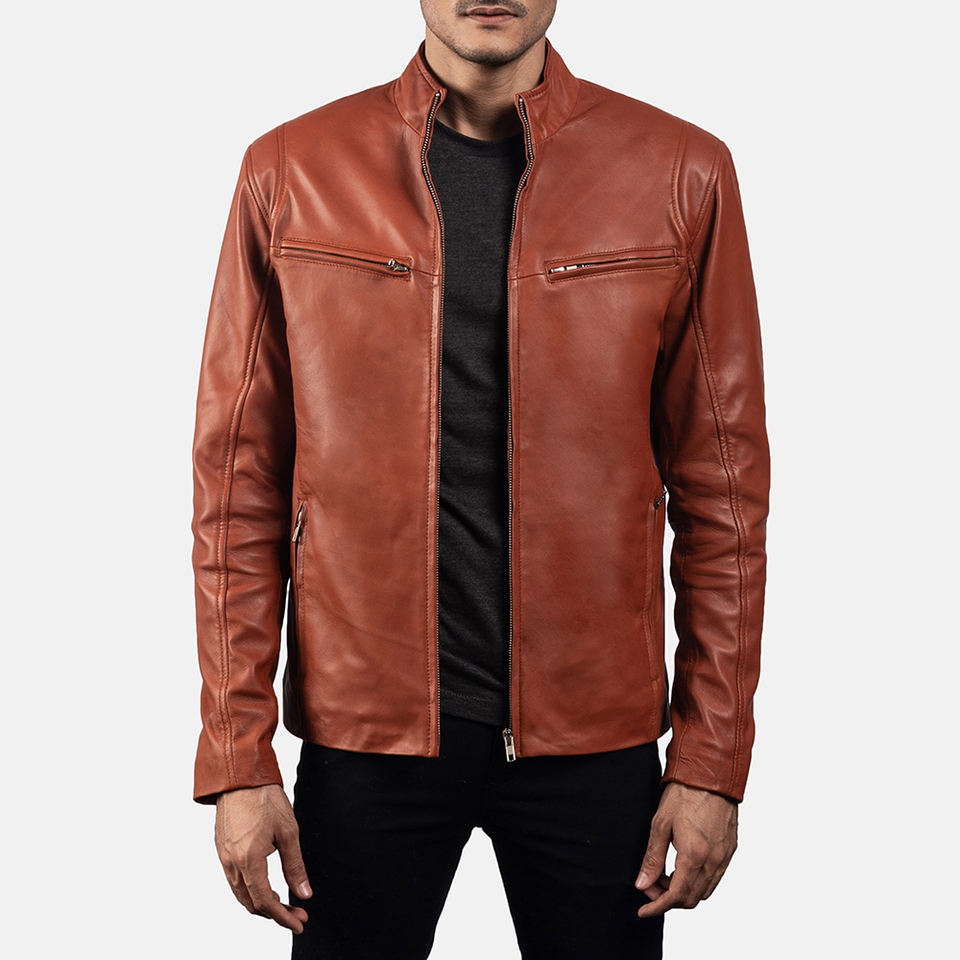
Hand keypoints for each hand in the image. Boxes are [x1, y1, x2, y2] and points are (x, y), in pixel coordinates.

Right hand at [214, 784, 312, 932]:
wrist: (240, 775)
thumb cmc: (265, 798)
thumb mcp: (288, 831)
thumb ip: (295, 866)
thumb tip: (304, 893)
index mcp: (248, 860)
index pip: (265, 902)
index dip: (283, 917)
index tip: (300, 922)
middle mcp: (232, 863)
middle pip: (251, 903)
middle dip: (275, 913)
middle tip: (298, 913)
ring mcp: (224, 857)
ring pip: (241, 894)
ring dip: (262, 903)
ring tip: (285, 902)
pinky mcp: (222, 849)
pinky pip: (234, 881)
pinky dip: (251, 890)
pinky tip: (266, 884)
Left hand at [634, 782, 737, 917]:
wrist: (712, 773)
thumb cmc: (684, 793)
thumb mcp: (660, 823)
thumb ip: (652, 857)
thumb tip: (642, 884)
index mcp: (694, 855)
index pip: (676, 896)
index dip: (658, 907)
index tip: (643, 910)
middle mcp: (714, 860)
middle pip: (691, 898)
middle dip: (668, 899)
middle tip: (650, 885)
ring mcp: (725, 856)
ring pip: (704, 890)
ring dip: (684, 891)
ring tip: (664, 875)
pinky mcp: (730, 849)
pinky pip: (715, 877)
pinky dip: (697, 881)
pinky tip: (682, 866)